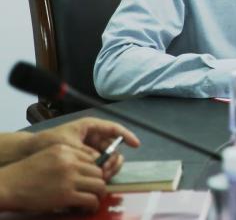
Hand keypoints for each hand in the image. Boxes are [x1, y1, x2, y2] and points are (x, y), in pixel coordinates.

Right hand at [0, 144, 106, 211]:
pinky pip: (90, 199)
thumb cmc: (25, 174)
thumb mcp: (48, 156)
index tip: (91, 178)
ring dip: (98, 194)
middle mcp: (71, 161)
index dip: (94, 170)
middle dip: (98, 182)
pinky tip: (88, 208)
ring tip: (93, 200)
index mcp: (66, 150)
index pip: (93, 158)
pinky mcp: (66, 195)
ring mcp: (69, 178)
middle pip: (99, 171)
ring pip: (99, 185)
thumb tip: (86, 170)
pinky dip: (93, 205)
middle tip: (94, 191)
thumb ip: (67, 159)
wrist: (9, 186)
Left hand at [25, 117, 139, 181]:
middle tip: (107, 170)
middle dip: (114, 159)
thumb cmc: (49, 141)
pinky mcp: (85, 159)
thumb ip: (87, 153)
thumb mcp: (69, 145)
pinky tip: (96, 178)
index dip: (126, 136)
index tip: (136, 144)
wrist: (29, 151)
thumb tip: (100, 163)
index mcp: (90, 126)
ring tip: (101, 176)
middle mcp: (93, 137)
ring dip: (108, 167)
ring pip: (108, 157)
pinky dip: (100, 172)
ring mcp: (89, 148)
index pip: (114, 129)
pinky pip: (98, 165)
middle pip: (113, 146)